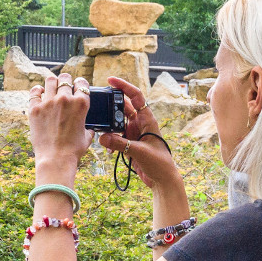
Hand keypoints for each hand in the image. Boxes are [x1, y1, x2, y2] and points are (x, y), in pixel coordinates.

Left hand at [29, 73, 92, 177]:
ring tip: (52, 87)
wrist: (55, 159)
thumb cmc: (73, 150)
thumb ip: (88, 127)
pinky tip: (40, 92)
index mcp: (81, 103)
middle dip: (66, 81)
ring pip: (50, 80)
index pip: (82, 83)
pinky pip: (34, 92)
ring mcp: (49, 103)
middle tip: (64, 86)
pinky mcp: (35, 109)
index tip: (77, 86)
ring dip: (52, 83)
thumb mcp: (87, 136)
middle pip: (65, 78)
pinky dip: (37, 90)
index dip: (80, 83)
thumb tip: (89, 128)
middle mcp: (65, 99)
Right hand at [98, 76, 182, 192]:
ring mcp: (134, 133)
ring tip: (101, 129)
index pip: (136, 96)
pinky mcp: (130, 144)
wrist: (162, 180)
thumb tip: (102, 138)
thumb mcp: (139, 152)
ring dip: (109, 126)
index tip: (110, 80)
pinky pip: (116, 137)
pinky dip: (110, 140)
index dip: (124, 86)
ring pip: (117, 123)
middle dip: (111, 106)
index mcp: (147, 119)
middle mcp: (140, 124)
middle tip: (99, 105)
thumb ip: (120, 144)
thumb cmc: (159, 163)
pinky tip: (107, 148)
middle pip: (123, 108)